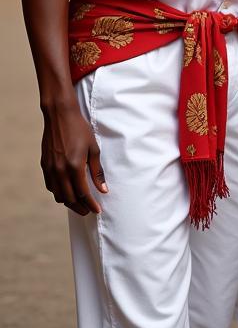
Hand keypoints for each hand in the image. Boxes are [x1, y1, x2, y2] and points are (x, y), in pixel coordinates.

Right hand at [41, 98, 106, 215]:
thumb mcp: (94, 149)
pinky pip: (51, 186)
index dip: (91, 204)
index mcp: (74, 167)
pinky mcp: (44, 166)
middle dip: (80, 207)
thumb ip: (97, 171)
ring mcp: (50, 169)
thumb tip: (103, 189)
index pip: (83, 194)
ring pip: (58, 195)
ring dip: (69, 202)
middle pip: (70, 198)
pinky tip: (67, 192)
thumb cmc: (80, 130)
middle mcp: (60, 171)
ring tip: (79, 204)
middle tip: (89, 211)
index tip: (97, 211)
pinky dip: (59, 193)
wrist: (60, 116)